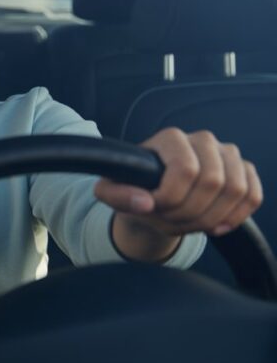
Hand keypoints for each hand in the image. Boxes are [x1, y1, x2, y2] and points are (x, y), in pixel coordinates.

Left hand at [94, 128, 262, 242]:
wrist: (154, 197)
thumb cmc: (133, 190)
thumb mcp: (110, 193)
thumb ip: (117, 196)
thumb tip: (144, 202)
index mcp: (171, 137)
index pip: (185, 170)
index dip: (170, 199)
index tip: (153, 207)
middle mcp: (202, 139)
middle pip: (213, 182)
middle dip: (190, 212)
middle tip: (171, 219)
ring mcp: (227, 154)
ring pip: (236, 190)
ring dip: (211, 217)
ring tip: (189, 222)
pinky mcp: (244, 170)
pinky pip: (253, 196)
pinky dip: (236, 216)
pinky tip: (215, 224)